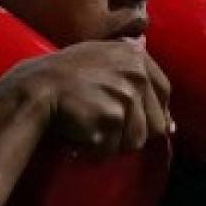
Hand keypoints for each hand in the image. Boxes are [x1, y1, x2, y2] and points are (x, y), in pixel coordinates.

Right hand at [4, 41, 173, 156]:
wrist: (36, 87)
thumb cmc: (66, 75)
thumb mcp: (102, 59)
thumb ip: (135, 78)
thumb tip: (169, 123)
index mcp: (136, 56)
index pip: (164, 91)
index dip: (156, 111)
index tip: (139, 121)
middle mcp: (136, 73)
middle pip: (156, 124)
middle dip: (131, 133)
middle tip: (104, 127)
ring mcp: (125, 96)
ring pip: (134, 142)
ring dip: (112, 144)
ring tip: (89, 127)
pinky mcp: (112, 118)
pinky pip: (111, 149)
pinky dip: (94, 149)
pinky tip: (78, 132)